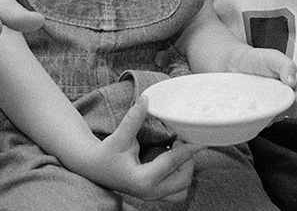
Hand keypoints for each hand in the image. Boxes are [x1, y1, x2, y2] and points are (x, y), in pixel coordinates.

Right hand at [82, 98, 201, 200]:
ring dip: (184, 169)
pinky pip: (176, 189)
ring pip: (182, 187)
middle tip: (180, 139)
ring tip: (174, 150)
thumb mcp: (119, 137)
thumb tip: (145, 99)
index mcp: (143, 180)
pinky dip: (178, 174)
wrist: (94, 167)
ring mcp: (152, 195)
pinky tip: (169, 158)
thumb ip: (133, 119)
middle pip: (184, 178)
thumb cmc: (106, 153)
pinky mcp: (153, 193)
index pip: (174, 162)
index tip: (202, 139)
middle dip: (187, 159)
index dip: (190, 148)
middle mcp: (150, 192)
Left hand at [233, 47, 296, 118]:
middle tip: (271, 98)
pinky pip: (266, 122)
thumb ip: (286, 65)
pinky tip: (253, 106)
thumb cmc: (256, 59)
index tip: (290, 97)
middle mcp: (289, 96)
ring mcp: (276, 106)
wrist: (234, 65)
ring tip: (259, 99)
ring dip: (272, 113)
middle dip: (286, 108)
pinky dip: (261, 117)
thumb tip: (292, 82)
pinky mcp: (264, 114)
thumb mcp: (272, 57)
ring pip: (281, 118)